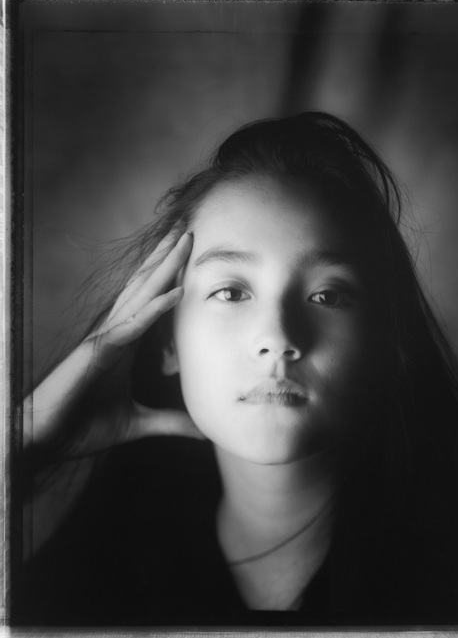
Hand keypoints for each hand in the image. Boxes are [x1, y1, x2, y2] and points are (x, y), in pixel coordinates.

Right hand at [26, 227, 202, 463]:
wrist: (43, 442)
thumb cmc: (81, 427)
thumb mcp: (137, 423)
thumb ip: (169, 421)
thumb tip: (201, 430)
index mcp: (123, 343)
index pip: (149, 303)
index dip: (168, 278)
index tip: (188, 257)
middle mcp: (114, 333)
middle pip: (145, 288)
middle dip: (167, 259)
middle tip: (189, 230)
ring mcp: (105, 339)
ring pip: (140, 296)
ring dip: (165, 268)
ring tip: (184, 240)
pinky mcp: (98, 352)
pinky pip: (132, 326)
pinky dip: (155, 308)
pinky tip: (176, 292)